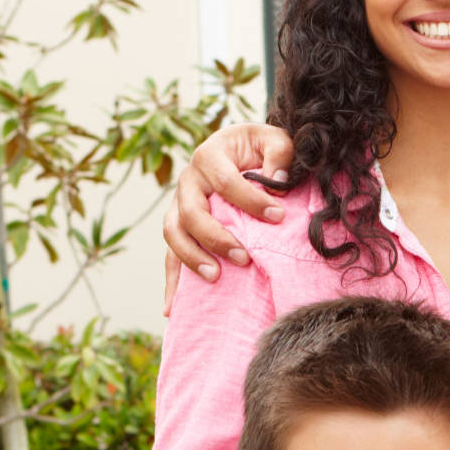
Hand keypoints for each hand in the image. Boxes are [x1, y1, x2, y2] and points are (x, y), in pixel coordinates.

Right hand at [161, 122, 298, 307]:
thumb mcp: (274, 139)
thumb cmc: (260, 147)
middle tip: (244, 258)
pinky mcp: (180, 227)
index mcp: (209, 155)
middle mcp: (188, 181)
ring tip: (214, 277)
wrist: (240, 150)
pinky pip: (170, 255)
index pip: (224, 180)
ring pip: (174, 234)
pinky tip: (172, 309)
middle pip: (191, 212)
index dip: (250, 199)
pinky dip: (171, 282)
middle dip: (216, 238)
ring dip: (191, 259)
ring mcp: (179, 205)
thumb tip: (277, 182)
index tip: (278, 216)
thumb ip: (279, 153)